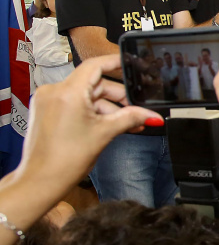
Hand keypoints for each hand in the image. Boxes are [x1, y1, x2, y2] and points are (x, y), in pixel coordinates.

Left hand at [16, 54, 161, 189]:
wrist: (41, 182)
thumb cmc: (64, 160)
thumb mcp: (105, 134)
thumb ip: (131, 118)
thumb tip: (152, 115)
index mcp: (68, 92)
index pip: (96, 65)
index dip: (116, 62)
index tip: (132, 63)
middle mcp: (55, 92)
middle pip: (95, 83)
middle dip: (118, 97)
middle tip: (137, 109)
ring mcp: (49, 101)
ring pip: (88, 96)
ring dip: (108, 108)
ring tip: (127, 123)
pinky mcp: (48, 111)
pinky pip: (77, 104)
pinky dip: (94, 112)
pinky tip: (110, 124)